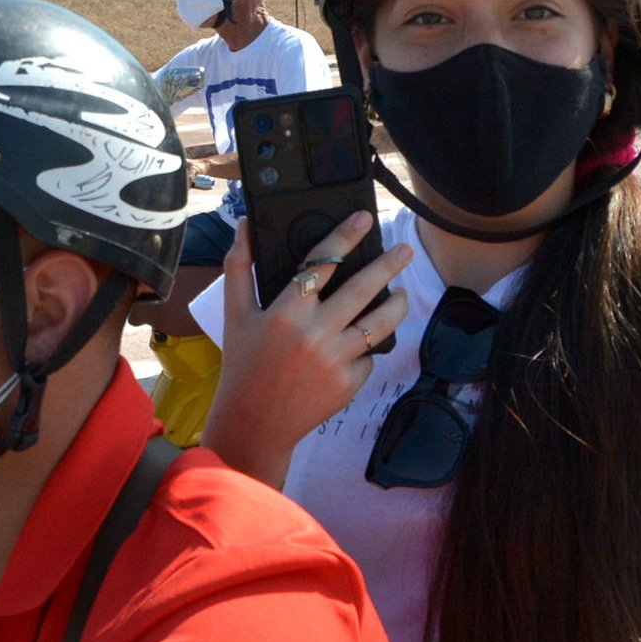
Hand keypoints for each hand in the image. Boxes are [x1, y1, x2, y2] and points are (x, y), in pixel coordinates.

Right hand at [207, 214, 407, 467]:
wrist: (255, 422)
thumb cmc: (243, 363)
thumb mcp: (234, 314)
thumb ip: (239, 267)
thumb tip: (245, 226)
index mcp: (286, 311)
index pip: (323, 263)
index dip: (345, 237)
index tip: (363, 219)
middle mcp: (314, 333)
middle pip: (362, 289)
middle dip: (389, 265)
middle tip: (405, 250)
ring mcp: (336, 360)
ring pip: (380, 323)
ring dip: (396, 304)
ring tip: (402, 293)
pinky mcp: (349, 383)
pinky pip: (369, 356)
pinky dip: (367, 347)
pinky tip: (361, 342)